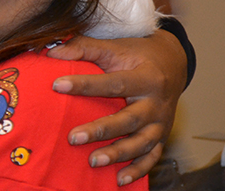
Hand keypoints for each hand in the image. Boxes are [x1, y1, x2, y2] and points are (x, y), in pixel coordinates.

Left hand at [47, 30, 186, 185]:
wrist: (172, 64)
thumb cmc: (136, 55)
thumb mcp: (115, 47)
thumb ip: (84, 48)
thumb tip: (52, 52)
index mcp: (146, 77)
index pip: (113, 83)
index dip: (85, 84)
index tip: (57, 85)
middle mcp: (156, 103)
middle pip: (128, 120)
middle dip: (100, 130)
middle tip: (73, 138)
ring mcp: (161, 123)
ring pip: (141, 143)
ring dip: (117, 154)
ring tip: (93, 161)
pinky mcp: (162, 136)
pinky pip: (152, 157)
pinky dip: (138, 170)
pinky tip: (119, 180)